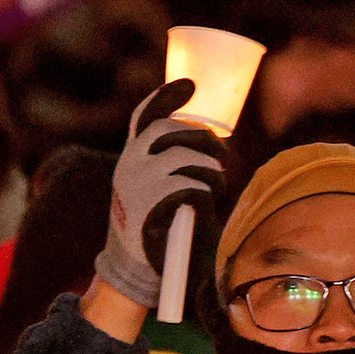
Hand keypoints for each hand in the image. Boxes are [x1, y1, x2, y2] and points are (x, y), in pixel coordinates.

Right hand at [94, 80, 224, 309]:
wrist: (135, 267)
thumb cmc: (156, 229)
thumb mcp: (158, 189)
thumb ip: (173, 165)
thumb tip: (210, 144)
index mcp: (132, 157)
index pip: (146, 116)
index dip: (167, 97)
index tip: (190, 86)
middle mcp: (131, 163)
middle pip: (173, 129)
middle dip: (204, 138)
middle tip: (223, 154)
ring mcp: (139, 180)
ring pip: (186, 156)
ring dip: (210, 170)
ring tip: (217, 186)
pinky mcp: (153, 200)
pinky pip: (190, 184)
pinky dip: (204, 192)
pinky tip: (204, 202)